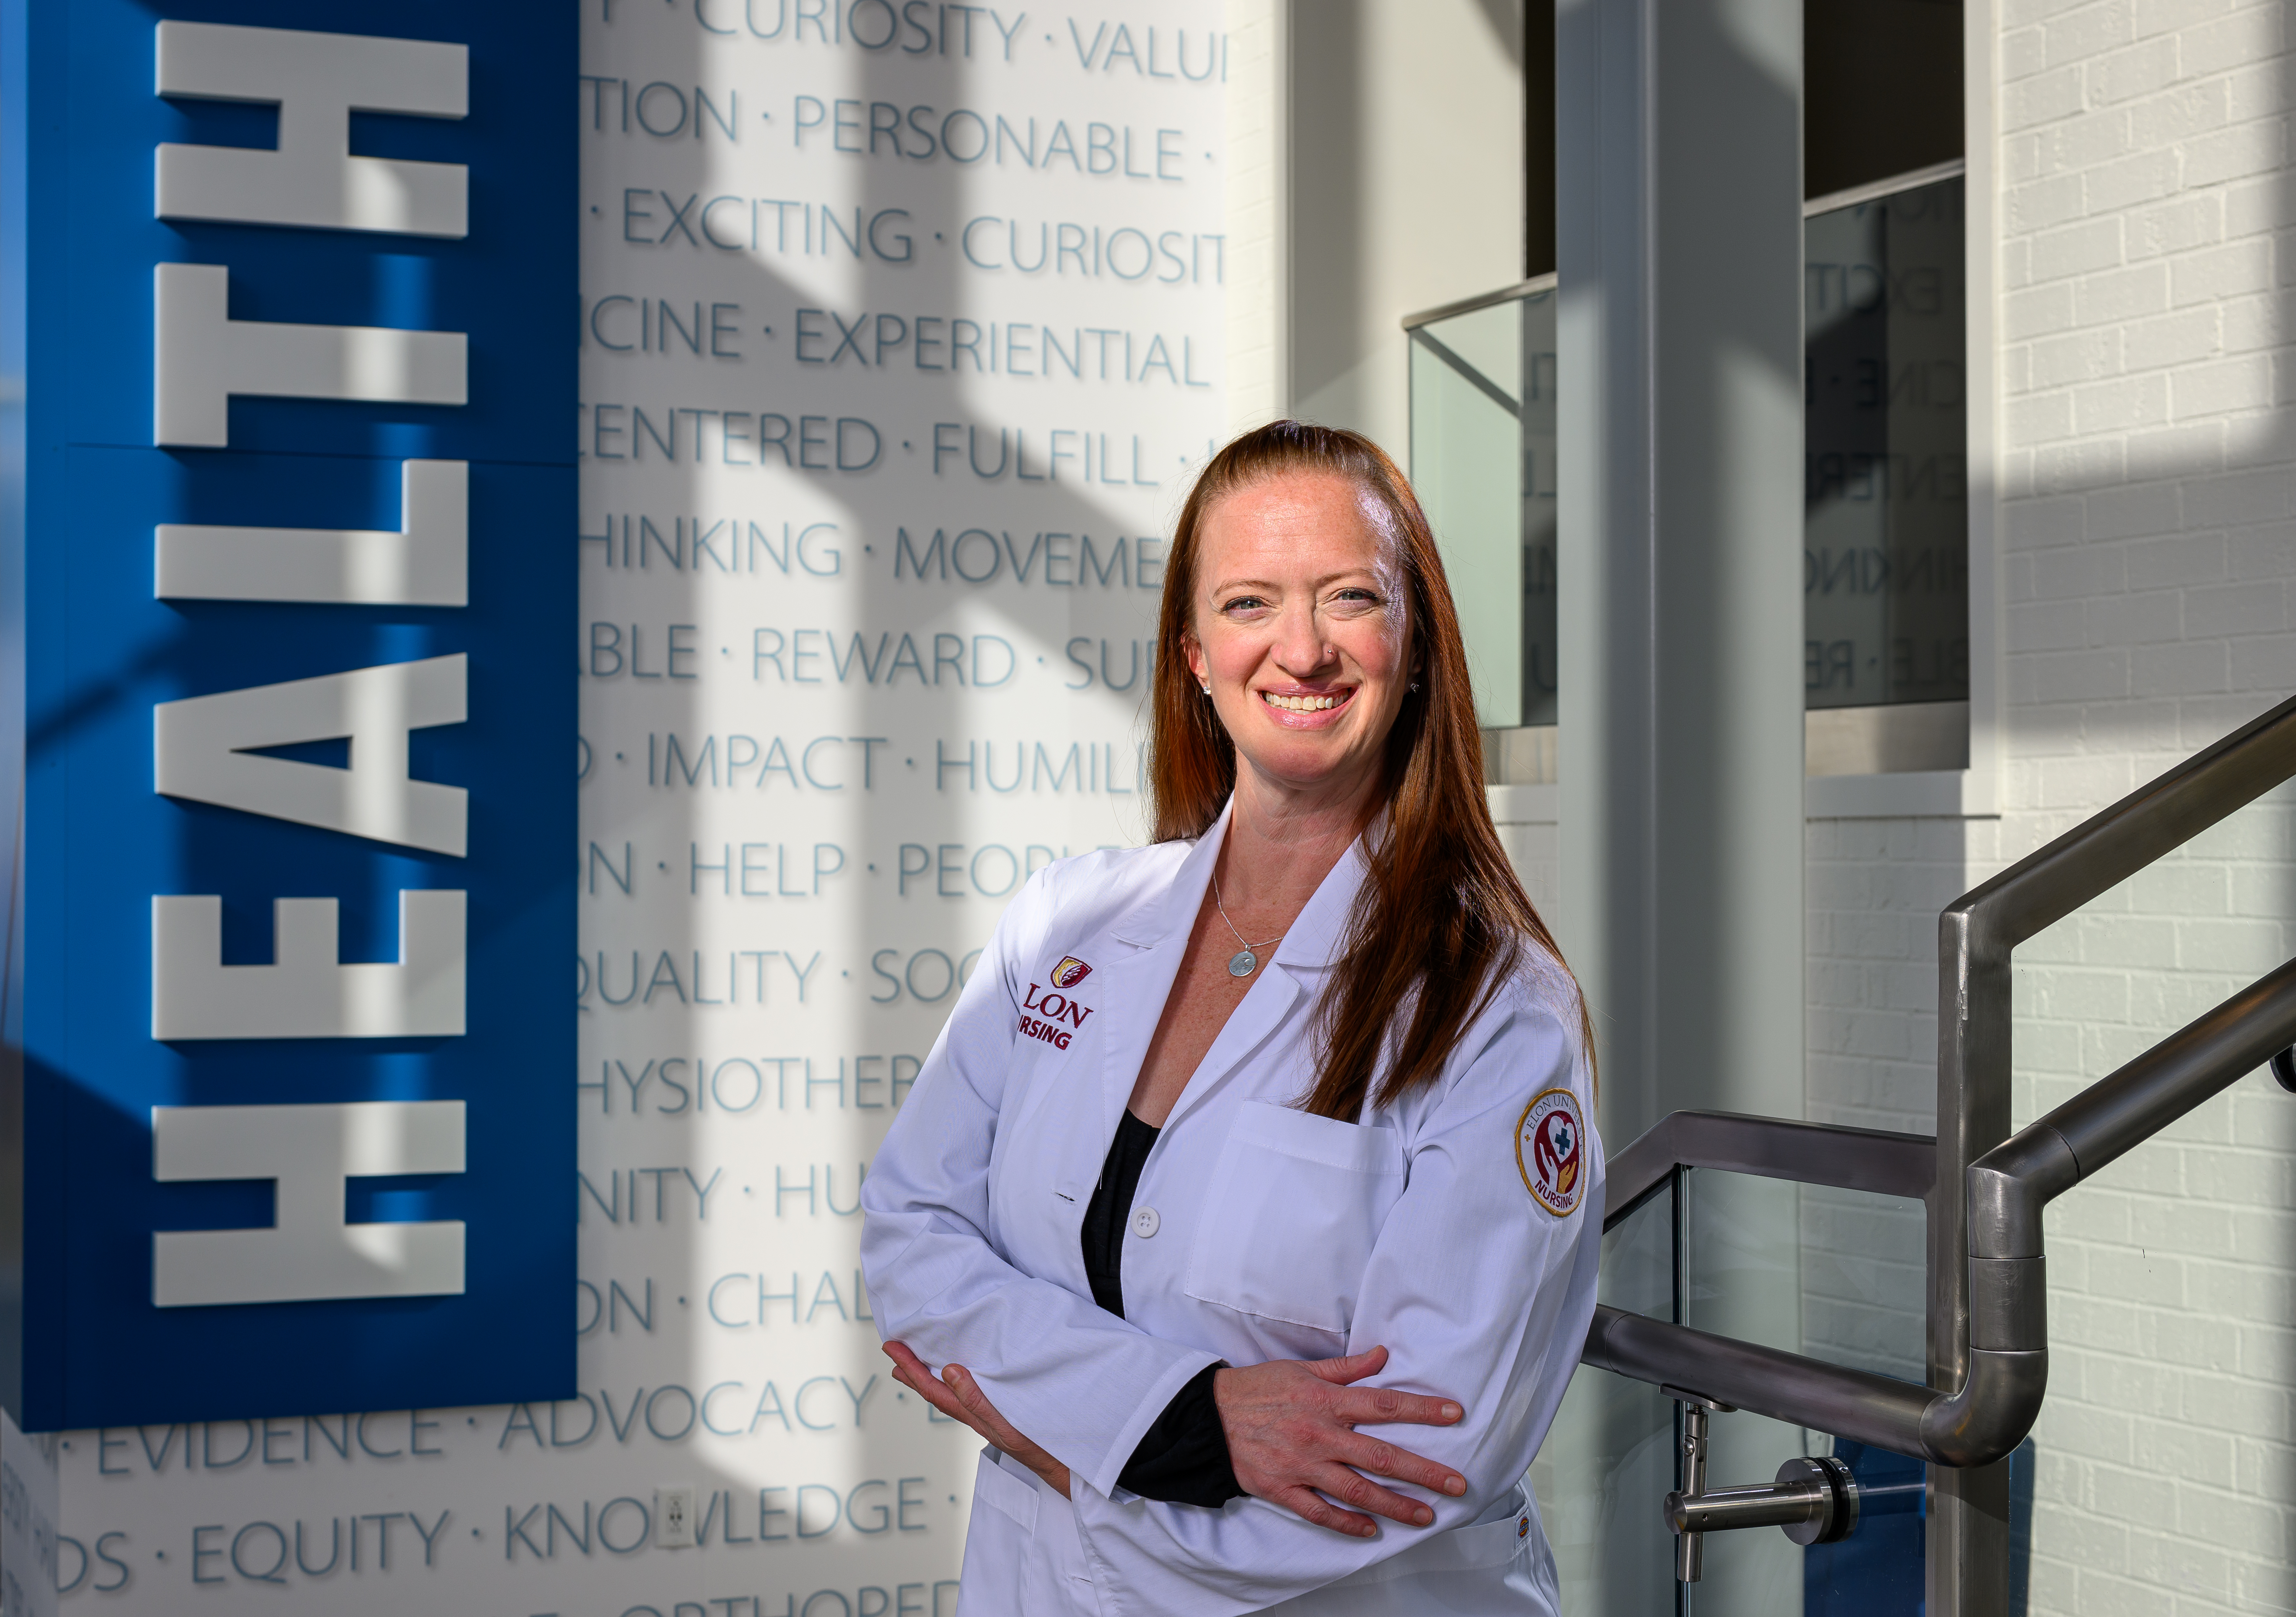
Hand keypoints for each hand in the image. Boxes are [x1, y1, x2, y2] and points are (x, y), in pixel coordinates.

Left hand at [884, 1341, 1072, 1497]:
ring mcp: (987, 1414)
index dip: (911, 1368)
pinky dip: (957, 1380)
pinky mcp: (1001, 1411)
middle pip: (936, 1390)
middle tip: (893, 1350)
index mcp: (972, 1414)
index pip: (933, 1388)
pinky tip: (959, 1374)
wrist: (1063, 1464)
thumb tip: (949, 1371)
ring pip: (950, 1391)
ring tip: (914, 1363)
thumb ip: (976, 1399)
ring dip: (930, 1374)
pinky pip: (970, 1391)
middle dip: (912, 1370)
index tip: (892, 1348)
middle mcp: (975, 1413)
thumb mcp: (1003, 1424)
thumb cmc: (1036, 1447)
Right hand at [1214, 1345, 1466, 1537]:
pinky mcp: (1283, 1489)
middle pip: (1382, 1456)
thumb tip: (1383, 1356)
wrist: (1208, 1415)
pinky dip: (1346, 1524)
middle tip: (1457, 1483)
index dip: (1423, 1409)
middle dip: (1424, 1471)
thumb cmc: (1258, 1388)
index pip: (1385, 1405)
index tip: (1455, 1414)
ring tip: (1426, 1516)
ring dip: (1395, 1505)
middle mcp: (1320, 1436)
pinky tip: (1370, 1531)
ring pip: (1357, 1491)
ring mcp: (1302, 1466)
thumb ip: (1346, 1368)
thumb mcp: (1302, 1369)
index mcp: (1327, 1402)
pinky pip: (1320, 1513)